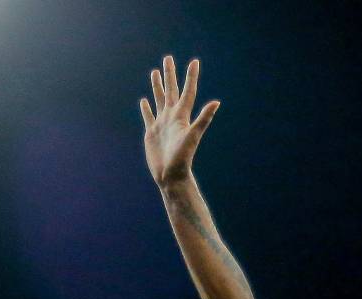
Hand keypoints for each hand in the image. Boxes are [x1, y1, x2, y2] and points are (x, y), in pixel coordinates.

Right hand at [141, 56, 219, 187]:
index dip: (191, 77)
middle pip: (171, 91)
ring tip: (155, 72)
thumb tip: (217, 103)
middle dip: (170, 74)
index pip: (188, 92)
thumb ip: (203, 119)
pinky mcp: (152, 132)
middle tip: (168, 58)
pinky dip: (146, 108)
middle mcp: (172, 117)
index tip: (195, 61)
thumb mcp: (193, 136)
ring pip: (159, 100)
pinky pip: (148, 116)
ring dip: (158, 86)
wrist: (171, 176)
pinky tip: (145, 101)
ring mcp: (161, 124)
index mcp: (181, 116)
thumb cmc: (183, 158)